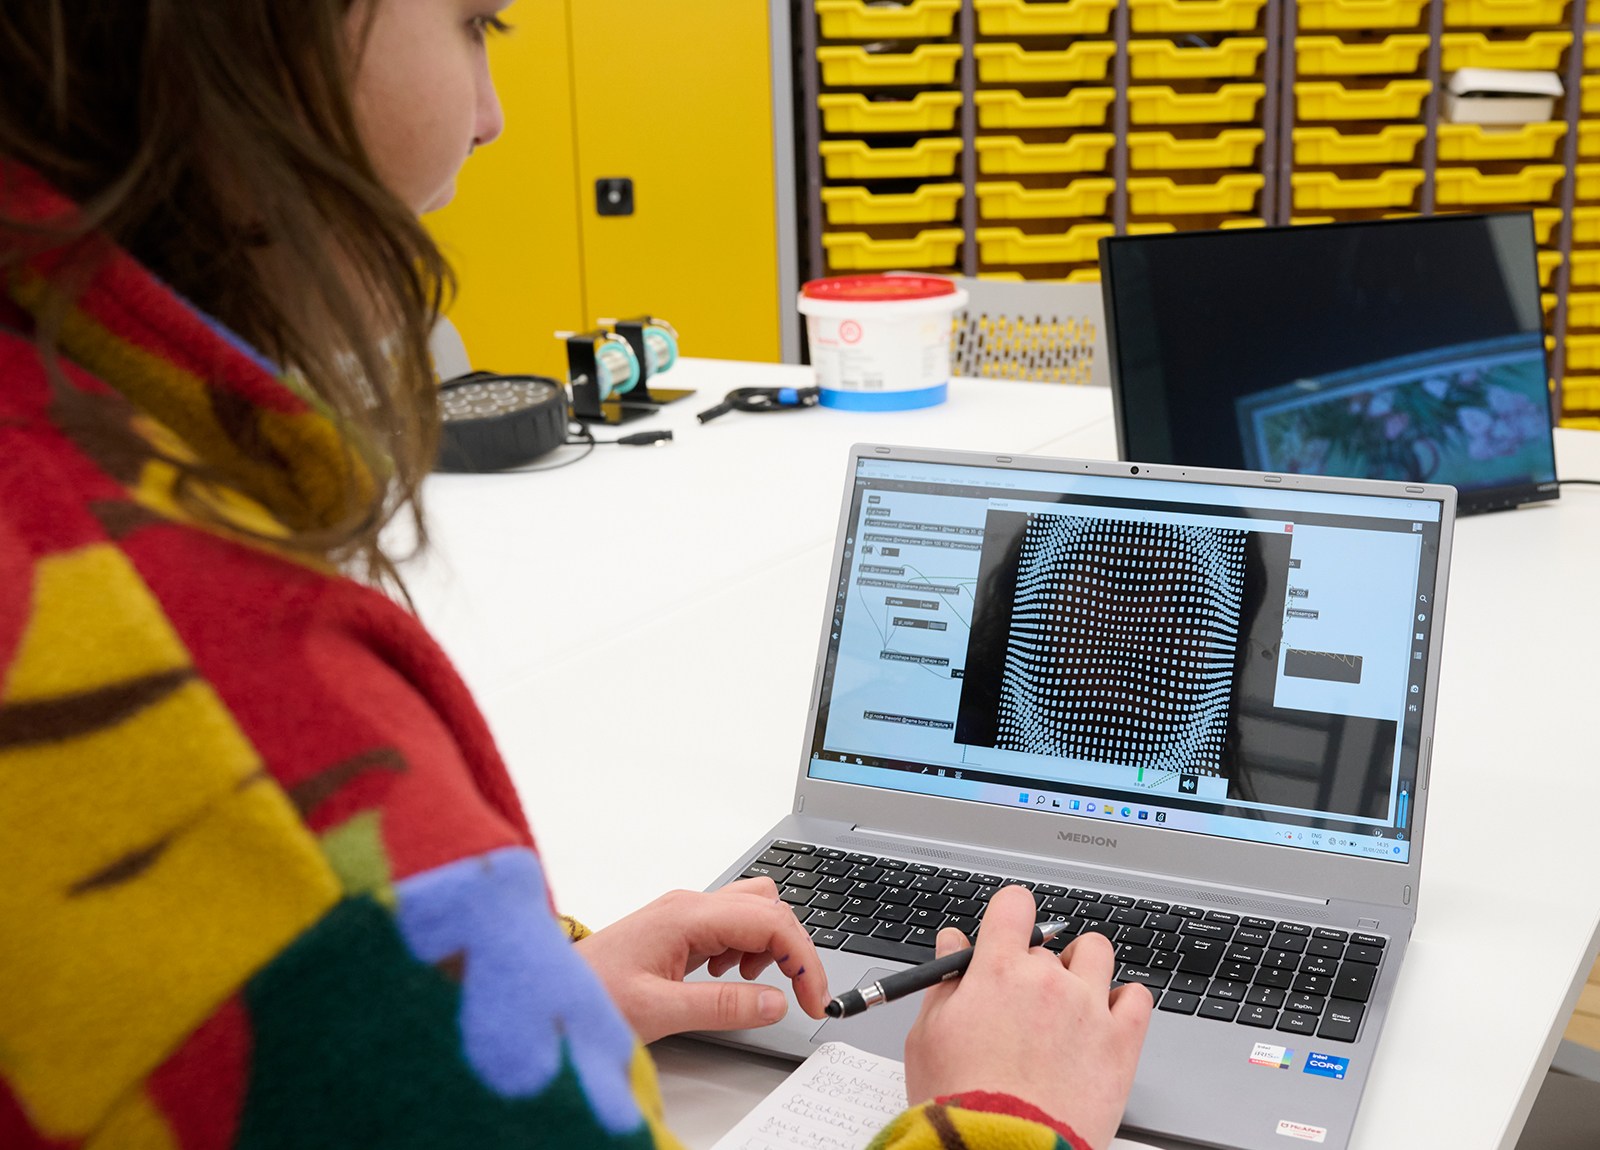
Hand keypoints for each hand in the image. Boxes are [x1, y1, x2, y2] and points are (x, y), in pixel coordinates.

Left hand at [573, 877, 830, 1043]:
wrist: (543, 988)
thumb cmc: (588, 994)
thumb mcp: (659, 1010)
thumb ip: (722, 1005)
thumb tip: (777, 1002)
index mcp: (687, 915)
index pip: (770, 921)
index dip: (803, 959)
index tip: (815, 999)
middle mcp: (689, 905)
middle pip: (770, 907)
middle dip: (793, 951)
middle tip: (800, 997)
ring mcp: (684, 913)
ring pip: (753, 911)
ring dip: (768, 947)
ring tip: (751, 986)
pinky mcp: (678, 927)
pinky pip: (731, 925)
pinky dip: (746, 950)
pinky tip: (726, 979)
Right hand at [903, 885, 1152, 1149]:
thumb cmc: (960, 1101)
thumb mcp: (928, 1035)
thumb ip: (945, 979)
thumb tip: (953, 943)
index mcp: (998, 970)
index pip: (1014, 905)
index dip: (1010, 916)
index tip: (1008, 933)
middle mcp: (1048, 979)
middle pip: (1048, 944)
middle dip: (1034, 966)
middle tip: (1022, 1005)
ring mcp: (1090, 1008)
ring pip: (1097, 953)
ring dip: (1083, 968)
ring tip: (1068, 1002)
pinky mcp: (1121, 1043)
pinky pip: (1138, 997)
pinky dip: (1123, 1001)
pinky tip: (1103, 1020)